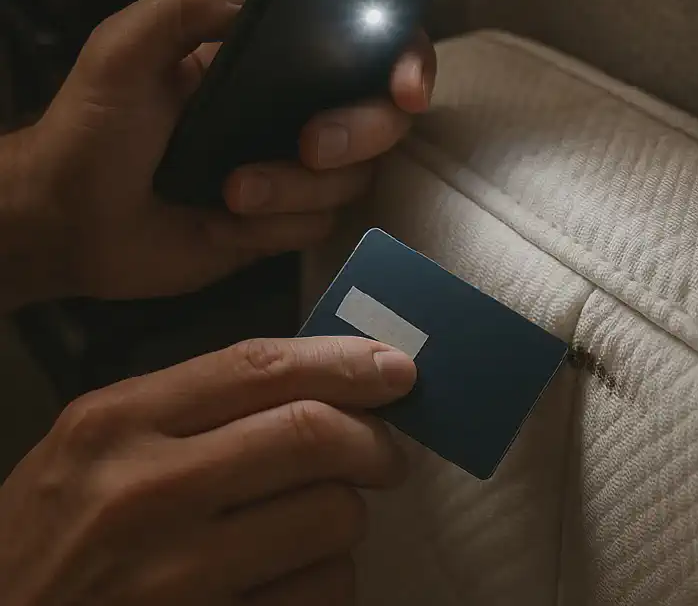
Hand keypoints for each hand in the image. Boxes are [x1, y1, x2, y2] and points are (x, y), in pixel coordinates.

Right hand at [0, 334, 415, 604]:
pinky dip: (330, 581)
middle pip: (313, 436)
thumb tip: (325, 380)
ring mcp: (175, 578)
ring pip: (331, 519)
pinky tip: (296, 577)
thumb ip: (198, 406)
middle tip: (386, 453)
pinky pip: (320, 595)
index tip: (397, 368)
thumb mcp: (100, 445)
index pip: (261, 367)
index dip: (345, 362)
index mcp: (121, 422)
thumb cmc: (53, 537)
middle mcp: (146, 491)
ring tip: (320, 523)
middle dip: (374, 441)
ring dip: (347, 518)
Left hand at [11, 0, 434, 302]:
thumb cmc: (91, 124)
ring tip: (230, 190)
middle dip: (359, 131)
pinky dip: (274, 227)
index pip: (369, 42)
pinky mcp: (284, 222)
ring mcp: (296, 168)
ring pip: (354, 180)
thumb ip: (188, 2)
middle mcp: (299, 107)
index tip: (406, 86)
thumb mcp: (126, 47)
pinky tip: (220, 219)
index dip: (407, 60)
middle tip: (309, 144)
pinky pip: (318, 227)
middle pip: (385, 117)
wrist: (67, 221)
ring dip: (296, 188)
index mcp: (275, 55)